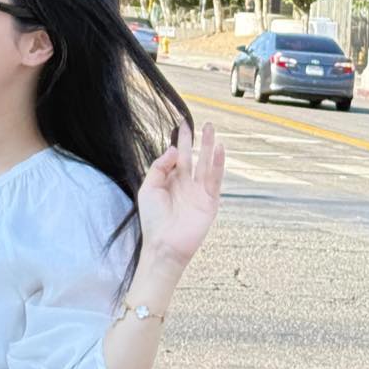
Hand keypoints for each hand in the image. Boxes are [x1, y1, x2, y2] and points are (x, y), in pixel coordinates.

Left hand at [137, 120, 225, 270]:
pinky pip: (215, 180)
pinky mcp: (209, 202)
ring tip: (212, 130)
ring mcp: (199, 192)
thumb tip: (173, 149)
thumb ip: (159, 167)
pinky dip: (218, 164)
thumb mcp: (148, 188)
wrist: (163, 244)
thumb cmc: (153, 219)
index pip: (178, 157)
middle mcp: (186, 185)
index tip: (182, 124)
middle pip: (194, 157)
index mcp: (171, 181)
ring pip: (206, 164)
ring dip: (210, 147)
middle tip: (203, 123)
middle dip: (198, 140)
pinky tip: (219, 150)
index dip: (181, 141)